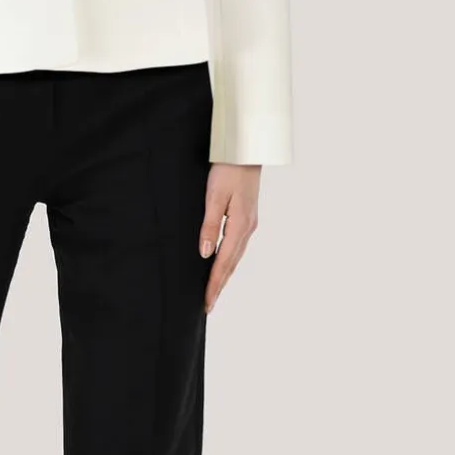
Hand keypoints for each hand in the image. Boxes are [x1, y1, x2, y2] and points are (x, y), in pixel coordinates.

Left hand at [198, 163, 260, 313]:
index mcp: (240, 225)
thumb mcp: (215, 196)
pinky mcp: (247, 216)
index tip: (206, 303)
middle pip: (231, 264)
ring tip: (214, 290)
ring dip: (225, 274)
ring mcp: (249, 223)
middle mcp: (247, 228)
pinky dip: (229, 260)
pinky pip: (237, 246)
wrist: (247, 149)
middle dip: (219, 285)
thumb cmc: (228, 168)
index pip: (224, 263)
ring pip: (235, 256)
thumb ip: (210, 225)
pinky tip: (224, 263)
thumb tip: (205, 254)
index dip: (214, 284)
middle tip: (208, 305)